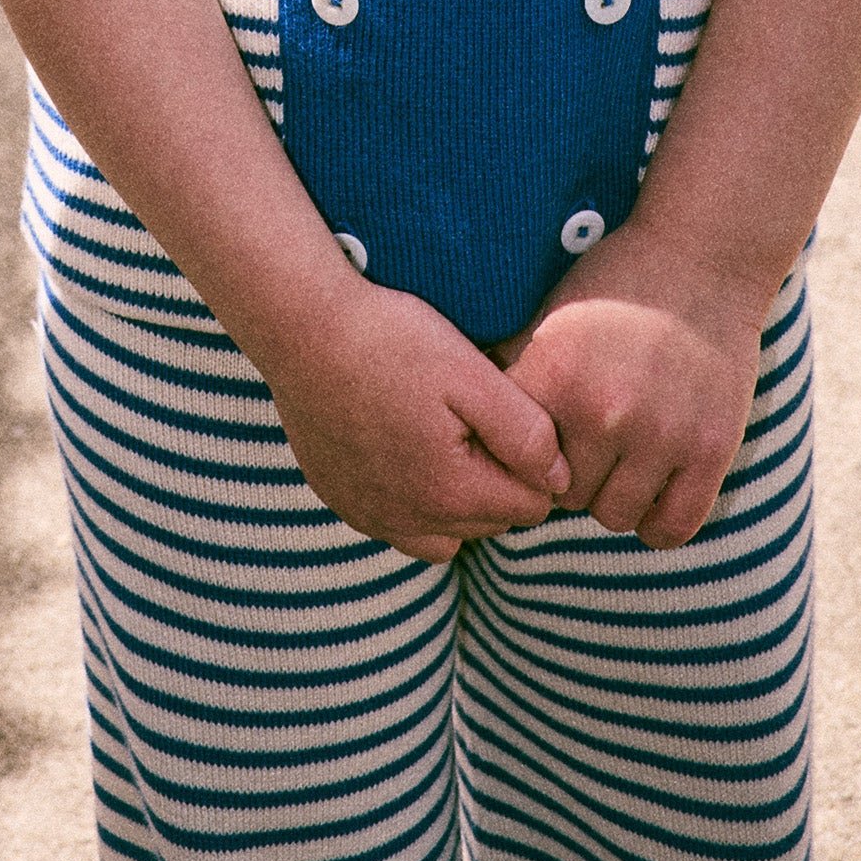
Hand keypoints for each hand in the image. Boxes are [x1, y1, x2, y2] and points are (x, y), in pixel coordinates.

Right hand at [264, 275, 570, 561]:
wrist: (301, 326)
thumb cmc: (390, 340)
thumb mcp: (471, 373)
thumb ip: (525, 432)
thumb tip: (559, 479)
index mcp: (452, 494)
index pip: (533, 504)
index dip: (535, 459)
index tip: (509, 412)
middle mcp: (411, 522)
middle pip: (491, 521)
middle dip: (498, 478)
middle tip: (475, 413)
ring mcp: (371, 516)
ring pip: (447, 534)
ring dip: (459, 498)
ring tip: (445, 434)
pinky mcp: (342, 501)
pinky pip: (398, 525)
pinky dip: (412, 500)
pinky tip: (403, 448)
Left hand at [500, 230, 766, 550]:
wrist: (699, 256)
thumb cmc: (612, 283)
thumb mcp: (547, 314)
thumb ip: (507, 368)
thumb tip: (456, 415)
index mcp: (556, 374)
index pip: (515, 458)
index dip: (522, 452)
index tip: (534, 439)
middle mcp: (605, 411)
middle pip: (565, 496)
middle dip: (570, 476)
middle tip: (584, 446)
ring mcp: (663, 435)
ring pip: (614, 517)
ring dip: (612, 496)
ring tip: (619, 460)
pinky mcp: (711, 451)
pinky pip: (671, 529)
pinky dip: (657, 519)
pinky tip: (653, 485)